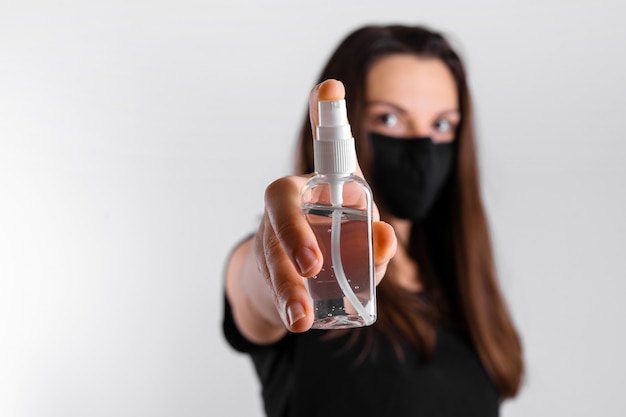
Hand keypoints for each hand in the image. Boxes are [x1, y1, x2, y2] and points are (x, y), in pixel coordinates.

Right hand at [254, 79, 396, 332]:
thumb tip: (385, 238)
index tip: (333, 86)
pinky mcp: (265, 273)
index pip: (321, 149)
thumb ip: (375, 240)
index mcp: (319, 188)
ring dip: (288, 284)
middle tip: (311, 262)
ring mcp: (272, 240)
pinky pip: (272, 283)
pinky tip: (299, 320)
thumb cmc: (336, 248)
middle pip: (280, 208)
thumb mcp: (361, 244)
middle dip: (294, 234)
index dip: (325, 117)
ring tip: (302, 316)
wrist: (299, 284)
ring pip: (272, 254)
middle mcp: (290, 208)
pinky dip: (286, 303)